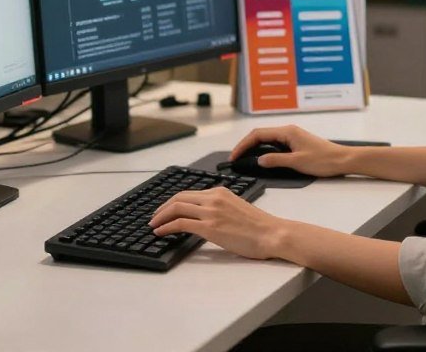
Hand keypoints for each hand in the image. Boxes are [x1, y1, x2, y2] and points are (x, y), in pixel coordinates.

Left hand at [149, 187, 286, 259]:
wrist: (273, 234)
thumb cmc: (260, 226)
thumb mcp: (237, 208)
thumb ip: (220, 207)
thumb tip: (205, 217)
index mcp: (220, 192)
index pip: (189, 193)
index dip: (172, 201)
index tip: (164, 210)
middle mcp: (214, 198)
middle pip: (179, 198)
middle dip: (162, 208)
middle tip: (154, 217)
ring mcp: (211, 212)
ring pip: (176, 208)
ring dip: (160, 217)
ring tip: (153, 225)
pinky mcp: (210, 227)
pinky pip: (181, 223)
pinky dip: (166, 226)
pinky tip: (160, 232)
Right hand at [229, 125, 351, 176]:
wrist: (342, 160)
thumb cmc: (324, 160)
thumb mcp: (297, 162)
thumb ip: (276, 160)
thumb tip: (259, 160)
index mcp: (287, 132)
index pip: (258, 134)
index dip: (244, 144)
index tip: (235, 155)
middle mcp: (288, 131)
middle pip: (260, 135)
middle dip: (246, 145)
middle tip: (236, 158)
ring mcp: (292, 136)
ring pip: (267, 139)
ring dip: (254, 147)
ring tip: (244, 158)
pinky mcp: (295, 143)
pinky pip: (275, 144)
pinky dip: (264, 149)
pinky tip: (261, 158)